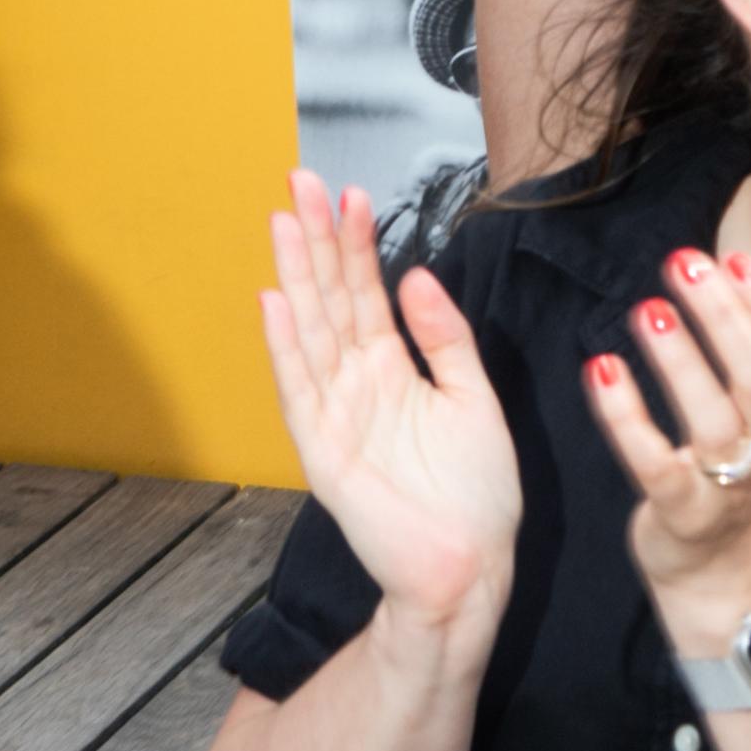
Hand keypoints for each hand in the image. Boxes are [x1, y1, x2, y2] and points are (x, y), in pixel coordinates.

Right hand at [259, 166, 523, 646]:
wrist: (471, 570)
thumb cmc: (477, 495)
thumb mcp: (473, 399)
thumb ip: (446, 339)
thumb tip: (417, 274)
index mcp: (393, 369)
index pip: (366, 291)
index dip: (356, 243)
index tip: (349, 192)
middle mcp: (358, 384)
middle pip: (330, 299)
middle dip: (316, 240)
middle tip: (301, 181)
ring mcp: (336, 414)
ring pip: (310, 331)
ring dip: (295, 277)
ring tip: (284, 221)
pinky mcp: (324, 452)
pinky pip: (301, 391)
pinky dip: (285, 349)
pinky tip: (274, 303)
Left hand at [587, 230, 750, 622]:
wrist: (726, 577)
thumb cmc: (749, 470)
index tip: (736, 256)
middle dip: (728, 315)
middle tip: (685, 262)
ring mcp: (725, 485)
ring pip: (714, 422)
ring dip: (682, 362)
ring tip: (649, 309)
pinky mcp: (678, 512)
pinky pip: (654, 465)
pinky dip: (626, 417)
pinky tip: (601, 368)